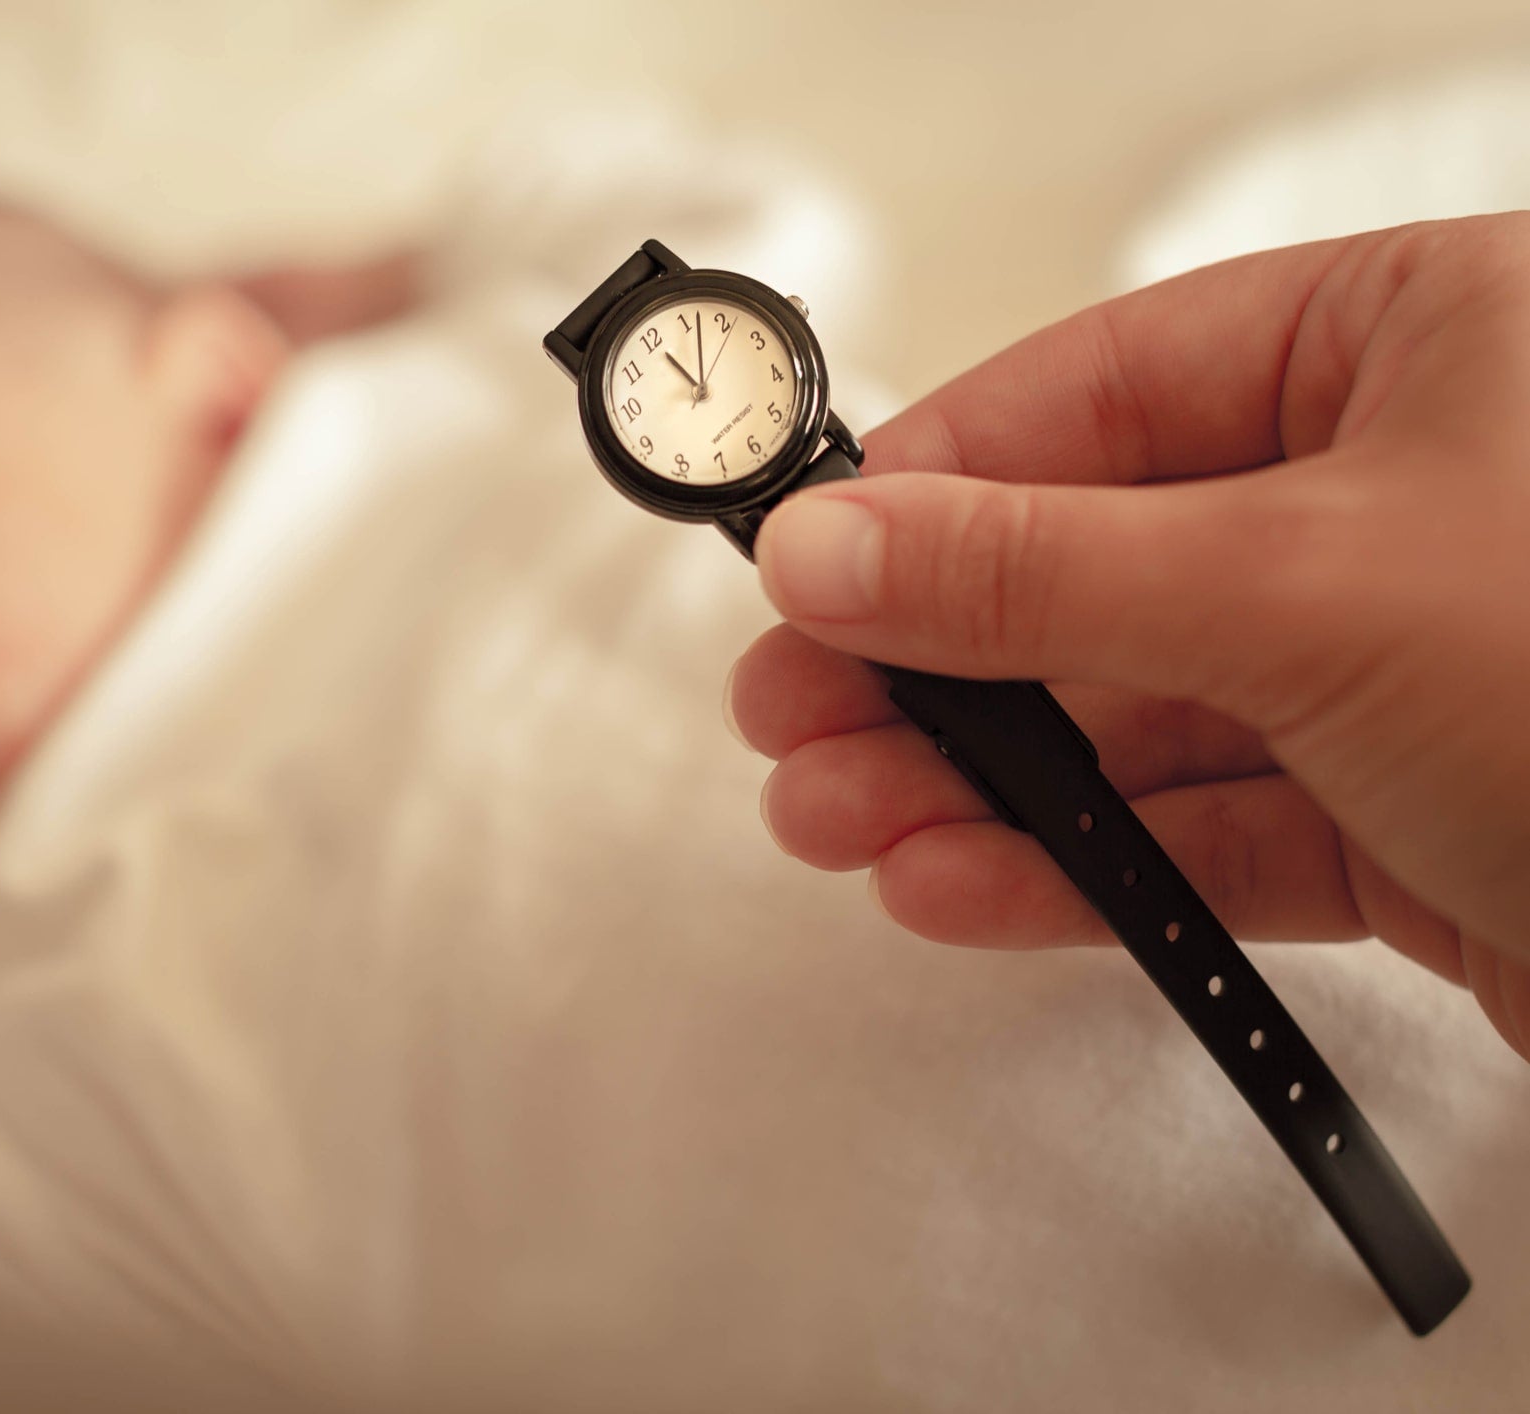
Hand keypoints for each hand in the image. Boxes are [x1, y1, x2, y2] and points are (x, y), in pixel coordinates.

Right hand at [727, 214, 1529, 1057]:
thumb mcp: (1302, 585)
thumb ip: (1042, 569)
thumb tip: (831, 544)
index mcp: (1410, 343)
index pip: (1105, 388)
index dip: (935, 479)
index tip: (802, 560)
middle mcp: (1403, 490)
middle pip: (1102, 563)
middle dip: (934, 658)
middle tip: (790, 718)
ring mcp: (1405, 661)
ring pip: (1143, 711)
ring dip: (984, 779)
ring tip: (834, 823)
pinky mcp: (1412, 814)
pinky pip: (1210, 826)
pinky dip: (1084, 866)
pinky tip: (958, 888)